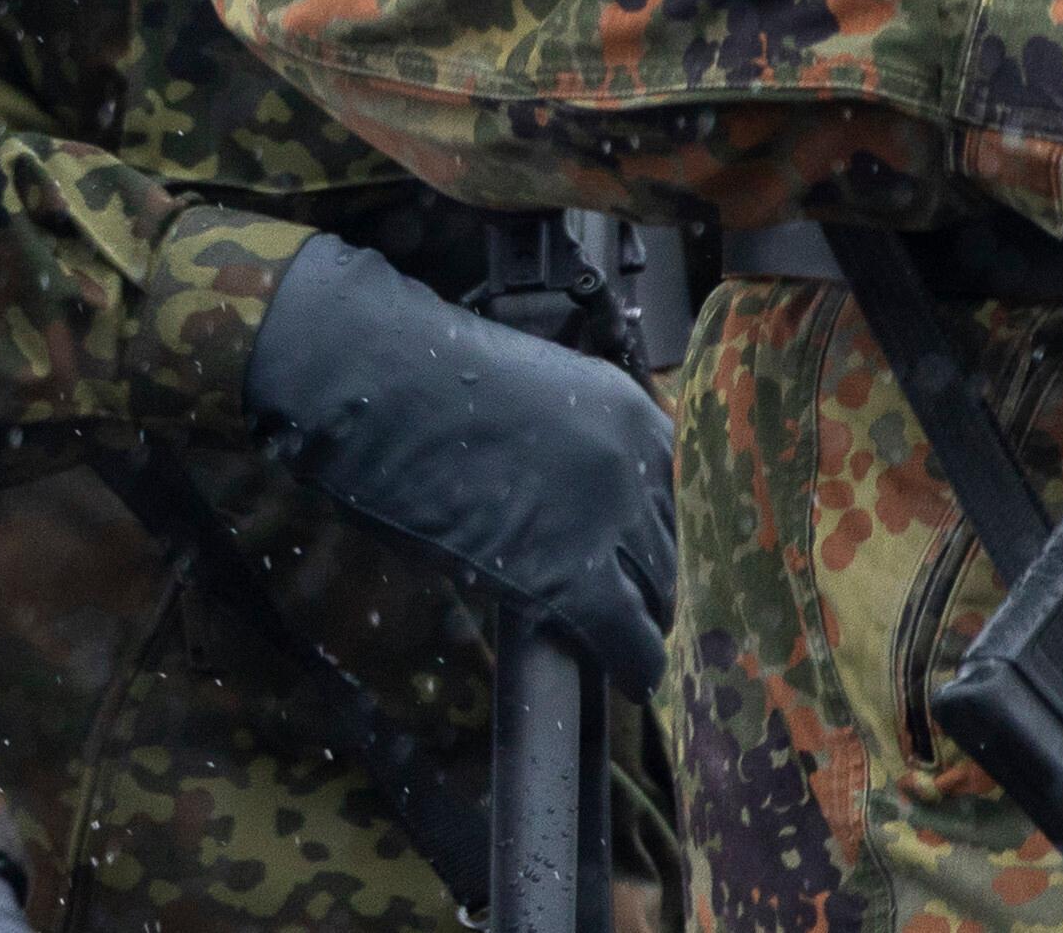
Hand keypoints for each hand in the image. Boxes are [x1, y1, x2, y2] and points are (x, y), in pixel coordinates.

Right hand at [245, 235, 677, 691]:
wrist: (379, 389)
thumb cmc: (430, 383)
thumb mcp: (535, 397)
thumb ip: (574, 447)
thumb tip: (577, 505)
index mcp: (628, 410)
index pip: (684, 486)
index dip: (672, 528)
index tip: (666, 552)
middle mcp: (633, 463)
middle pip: (677, 540)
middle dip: (666, 577)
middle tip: (652, 604)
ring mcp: (607, 518)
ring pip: (659, 589)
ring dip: (650, 618)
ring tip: (637, 640)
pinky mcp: (571, 575)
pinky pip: (626, 634)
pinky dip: (636, 662)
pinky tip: (637, 678)